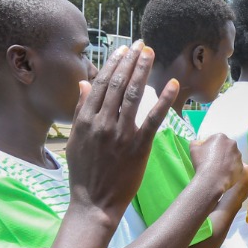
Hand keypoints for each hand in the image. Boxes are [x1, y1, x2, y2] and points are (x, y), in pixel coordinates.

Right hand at [67, 42, 176, 219]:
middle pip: (118, 84)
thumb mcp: (74, 139)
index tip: (123, 50)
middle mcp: (102, 123)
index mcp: (86, 120)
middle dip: (130, 61)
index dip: (113, 64)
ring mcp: (121, 134)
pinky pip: (153, 119)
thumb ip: (80, 110)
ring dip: (144, 71)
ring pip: (134, 95)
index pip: (101, 84)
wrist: (94, 203)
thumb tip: (84, 83)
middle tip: (141, 44)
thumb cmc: (83, 173)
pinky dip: (164, 100)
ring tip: (151, 54)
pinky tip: (172, 84)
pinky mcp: (138, 147)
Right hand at [190, 134, 247, 195]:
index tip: (205, 155)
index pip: (214, 140)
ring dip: (226, 161)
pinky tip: (223, 175)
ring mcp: (238, 156)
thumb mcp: (193, 149)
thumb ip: (196, 143)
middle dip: (220, 153)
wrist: (212, 179)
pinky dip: (230, 170)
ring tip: (218, 170)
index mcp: (221, 137)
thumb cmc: (202, 162)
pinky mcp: (241, 166)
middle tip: (212, 162)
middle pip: (225, 147)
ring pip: (231, 157)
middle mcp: (232, 144)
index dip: (209, 147)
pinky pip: (235, 167)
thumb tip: (198, 143)